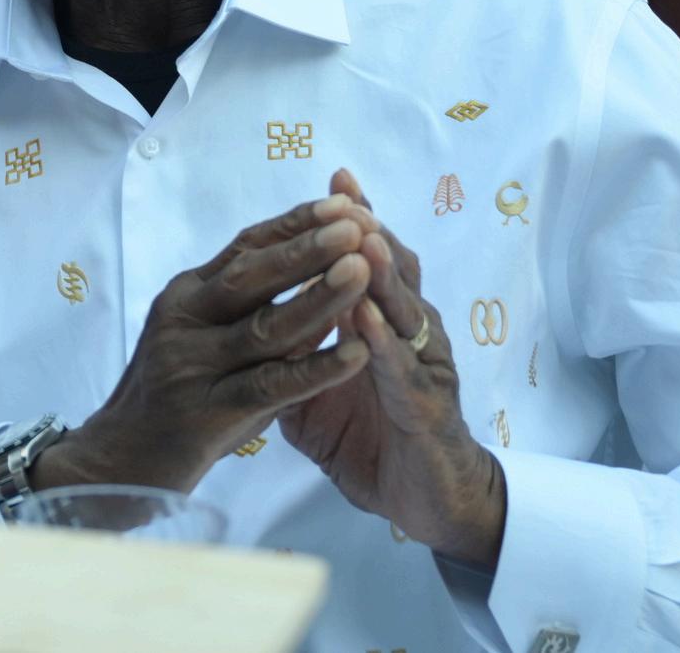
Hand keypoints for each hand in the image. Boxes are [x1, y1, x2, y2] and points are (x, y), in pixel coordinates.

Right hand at [37, 197, 376, 494]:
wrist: (122, 462)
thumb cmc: (179, 399)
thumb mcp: (207, 340)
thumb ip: (252, 308)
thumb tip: (321, 269)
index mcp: (186, 295)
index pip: (245, 247)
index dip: (295, 224)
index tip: (343, 203)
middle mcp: (183, 321)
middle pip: (251, 277)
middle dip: (307, 249)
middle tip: (356, 223)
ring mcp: (190, 366)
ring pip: (264, 328)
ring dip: (317, 298)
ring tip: (362, 272)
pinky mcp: (205, 414)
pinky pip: (269, 387)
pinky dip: (315, 369)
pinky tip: (355, 354)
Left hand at [277, 168, 507, 568]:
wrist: (421, 501)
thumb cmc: (373, 437)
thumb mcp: (319, 389)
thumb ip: (294, 351)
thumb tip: (253, 320)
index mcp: (385, 324)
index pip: (373, 262)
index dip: (357, 222)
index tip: (335, 179)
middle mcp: (411, 336)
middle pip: (394, 273)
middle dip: (369, 231)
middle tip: (346, 192)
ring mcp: (424, 370)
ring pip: (405, 313)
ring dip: (383, 276)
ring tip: (362, 238)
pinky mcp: (427, 411)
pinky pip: (403, 374)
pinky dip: (384, 345)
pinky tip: (367, 322)